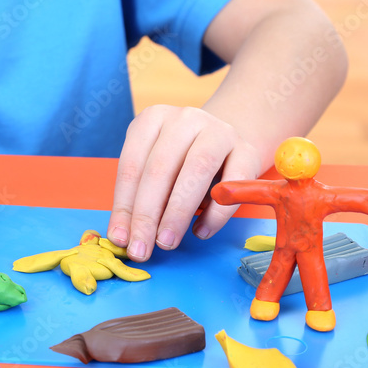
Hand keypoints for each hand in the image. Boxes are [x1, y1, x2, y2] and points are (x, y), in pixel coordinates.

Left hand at [107, 105, 264, 261]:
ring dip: (177, 213)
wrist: (225, 144)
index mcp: (152, 119)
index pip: (132, 166)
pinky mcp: (247, 151)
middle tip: (142, 248)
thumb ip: (138, 198)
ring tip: (166, 242)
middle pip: (161, 169)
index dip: (124, 206)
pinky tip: (200, 231)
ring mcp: (219, 131)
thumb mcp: (154, 170)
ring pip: (196, 171)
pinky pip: (232, 184)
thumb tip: (123, 236)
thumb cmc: (180, 162)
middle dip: (147, 215)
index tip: (120, 238)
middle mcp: (185, 119)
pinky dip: (216, 213)